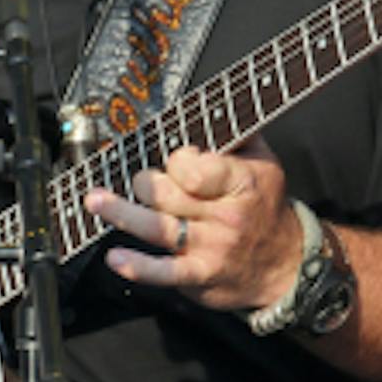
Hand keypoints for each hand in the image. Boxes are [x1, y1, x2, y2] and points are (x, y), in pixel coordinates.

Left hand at [82, 135, 300, 315]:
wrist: (286, 264)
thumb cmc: (265, 206)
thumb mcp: (264, 162)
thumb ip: (235, 134)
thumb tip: (205, 106)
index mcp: (241, 182)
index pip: (191, 167)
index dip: (176, 160)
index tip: (178, 161)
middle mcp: (225, 216)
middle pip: (165, 194)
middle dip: (145, 184)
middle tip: (143, 182)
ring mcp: (211, 247)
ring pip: (156, 227)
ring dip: (120, 213)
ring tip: (95, 201)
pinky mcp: (200, 275)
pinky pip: (164, 272)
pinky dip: (137, 266)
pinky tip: (116, 258)